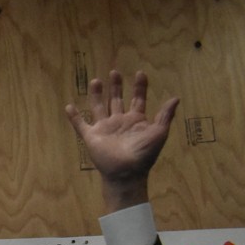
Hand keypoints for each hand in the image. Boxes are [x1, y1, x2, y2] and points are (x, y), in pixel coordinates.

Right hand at [63, 70, 177, 210]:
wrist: (126, 172)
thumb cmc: (144, 154)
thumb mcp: (159, 133)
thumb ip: (165, 115)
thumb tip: (175, 98)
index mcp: (136, 119)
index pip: (138, 98)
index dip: (139, 86)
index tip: (140, 73)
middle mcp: (119, 121)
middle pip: (116, 99)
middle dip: (116, 86)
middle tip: (114, 72)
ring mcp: (104, 128)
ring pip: (98, 107)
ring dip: (96, 94)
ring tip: (95, 81)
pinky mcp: (91, 137)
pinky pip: (80, 124)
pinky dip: (74, 116)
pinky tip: (69, 106)